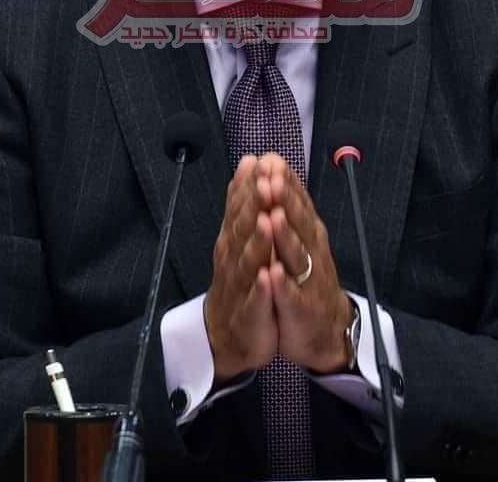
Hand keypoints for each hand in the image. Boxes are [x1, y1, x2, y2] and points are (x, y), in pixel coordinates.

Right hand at [204, 156, 278, 384]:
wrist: (231, 334)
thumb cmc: (240, 279)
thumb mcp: (241, 237)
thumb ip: (244, 200)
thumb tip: (249, 162)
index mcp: (233, 238)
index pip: (239, 207)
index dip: (247, 186)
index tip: (257, 162)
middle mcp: (233, 258)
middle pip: (242, 229)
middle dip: (252, 205)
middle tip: (263, 182)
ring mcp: (240, 287)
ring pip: (248, 261)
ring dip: (257, 241)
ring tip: (265, 220)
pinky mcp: (250, 315)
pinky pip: (255, 301)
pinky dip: (260, 289)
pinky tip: (266, 276)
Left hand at [259, 154, 353, 373]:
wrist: (324, 327)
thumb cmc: (306, 274)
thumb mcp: (297, 235)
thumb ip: (285, 200)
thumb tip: (271, 162)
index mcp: (306, 231)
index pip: (296, 201)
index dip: (285, 182)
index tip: (271, 161)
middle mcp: (311, 250)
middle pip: (298, 222)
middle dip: (285, 201)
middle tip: (271, 180)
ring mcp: (308, 279)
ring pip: (296, 254)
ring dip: (285, 236)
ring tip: (273, 218)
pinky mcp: (302, 308)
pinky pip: (292, 295)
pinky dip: (283, 285)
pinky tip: (273, 273)